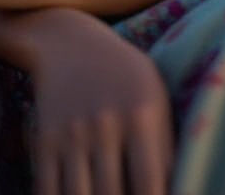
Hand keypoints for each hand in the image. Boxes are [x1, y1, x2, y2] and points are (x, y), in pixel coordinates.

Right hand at [27, 9, 173, 194]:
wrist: (69, 43)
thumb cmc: (124, 76)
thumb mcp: (155, 98)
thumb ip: (166, 148)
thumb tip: (180, 192)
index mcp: (140, 116)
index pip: (149, 184)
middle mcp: (104, 125)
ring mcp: (71, 133)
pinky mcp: (44, 140)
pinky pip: (47, 190)